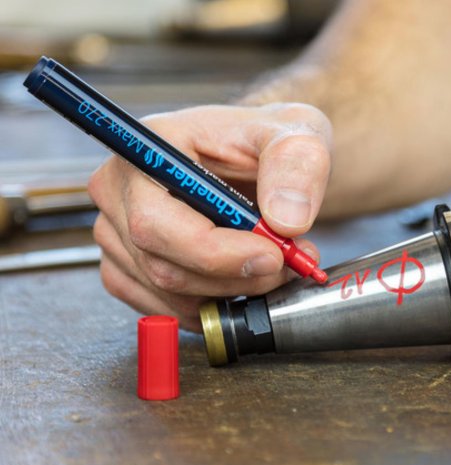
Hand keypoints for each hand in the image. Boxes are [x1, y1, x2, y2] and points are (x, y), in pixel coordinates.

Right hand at [88, 103, 331, 331]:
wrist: (255, 156)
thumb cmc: (262, 142)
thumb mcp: (294, 134)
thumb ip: (294, 167)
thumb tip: (285, 222)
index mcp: (146, 150)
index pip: (157, 221)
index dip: (215, 253)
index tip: (272, 257)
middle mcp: (119, 192)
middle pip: (162, 266)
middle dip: (233, 279)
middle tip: (284, 266)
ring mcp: (116, 231)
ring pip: (168, 293)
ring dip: (228, 293)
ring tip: (268, 266)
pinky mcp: (127, 262)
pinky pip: (163, 305)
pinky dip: (208, 304)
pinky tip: (237, 280)